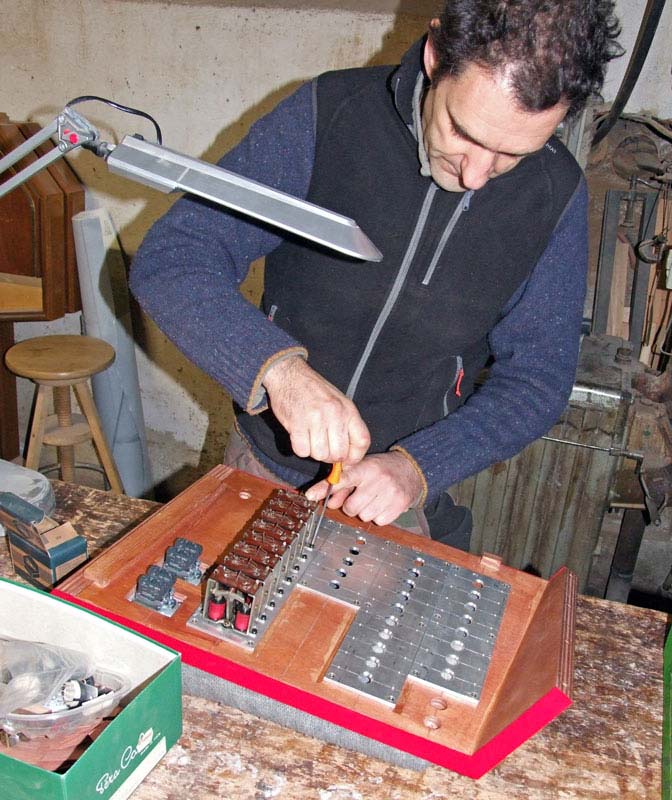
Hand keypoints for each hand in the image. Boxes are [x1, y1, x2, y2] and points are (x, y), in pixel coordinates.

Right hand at [262, 356, 369, 463]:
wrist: (291, 375)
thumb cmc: (315, 391)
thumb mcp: (339, 403)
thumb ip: (346, 427)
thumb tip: (347, 457)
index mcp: (348, 410)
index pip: (362, 441)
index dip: (355, 457)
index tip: (346, 461)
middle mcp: (335, 414)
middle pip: (339, 454)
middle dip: (330, 457)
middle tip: (323, 448)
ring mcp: (315, 419)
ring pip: (319, 455)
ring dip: (313, 452)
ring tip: (310, 438)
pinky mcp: (297, 424)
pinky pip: (301, 451)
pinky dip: (300, 448)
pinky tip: (299, 436)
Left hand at [305, 452, 422, 525]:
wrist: (411, 470)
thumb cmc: (381, 469)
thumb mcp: (361, 469)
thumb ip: (343, 484)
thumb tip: (328, 502)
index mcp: (366, 468)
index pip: (342, 479)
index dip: (325, 488)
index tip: (310, 495)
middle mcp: (378, 480)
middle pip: (351, 507)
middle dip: (352, 505)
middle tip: (360, 496)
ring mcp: (390, 494)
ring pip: (364, 516)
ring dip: (365, 511)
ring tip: (373, 498)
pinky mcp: (399, 506)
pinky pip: (378, 521)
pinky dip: (378, 516)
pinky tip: (382, 504)